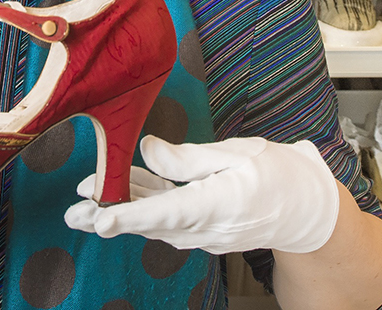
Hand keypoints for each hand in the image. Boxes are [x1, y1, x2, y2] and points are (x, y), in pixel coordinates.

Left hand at [64, 136, 340, 253]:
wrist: (309, 210)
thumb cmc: (280, 176)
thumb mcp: (238, 154)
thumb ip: (188, 157)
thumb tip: (147, 149)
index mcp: (217, 205)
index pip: (165, 212)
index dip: (129, 215)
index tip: (100, 219)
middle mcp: (206, 226)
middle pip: (148, 221)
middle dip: (108, 216)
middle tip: (72, 212)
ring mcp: (204, 232)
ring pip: (153, 220)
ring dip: (119, 210)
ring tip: (82, 204)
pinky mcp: (203, 228)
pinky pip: (167, 217)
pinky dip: (141, 206)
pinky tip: (119, 193)